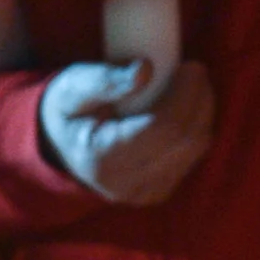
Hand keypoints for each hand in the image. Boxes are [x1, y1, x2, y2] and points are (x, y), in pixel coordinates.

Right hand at [37, 58, 215, 205]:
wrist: (57, 149)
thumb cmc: (67, 112)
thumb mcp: (73, 87)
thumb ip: (107, 79)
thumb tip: (146, 68)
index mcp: (103, 159)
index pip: (163, 129)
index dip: (186, 95)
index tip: (190, 66)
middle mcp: (127, 185)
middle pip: (186, 141)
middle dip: (200, 100)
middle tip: (194, 69)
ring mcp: (145, 193)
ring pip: (195, 149)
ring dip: (203, 112)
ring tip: (191, 84)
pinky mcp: (158, 191)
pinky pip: (192, 156)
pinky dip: (196, 128)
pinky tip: (186, 106)